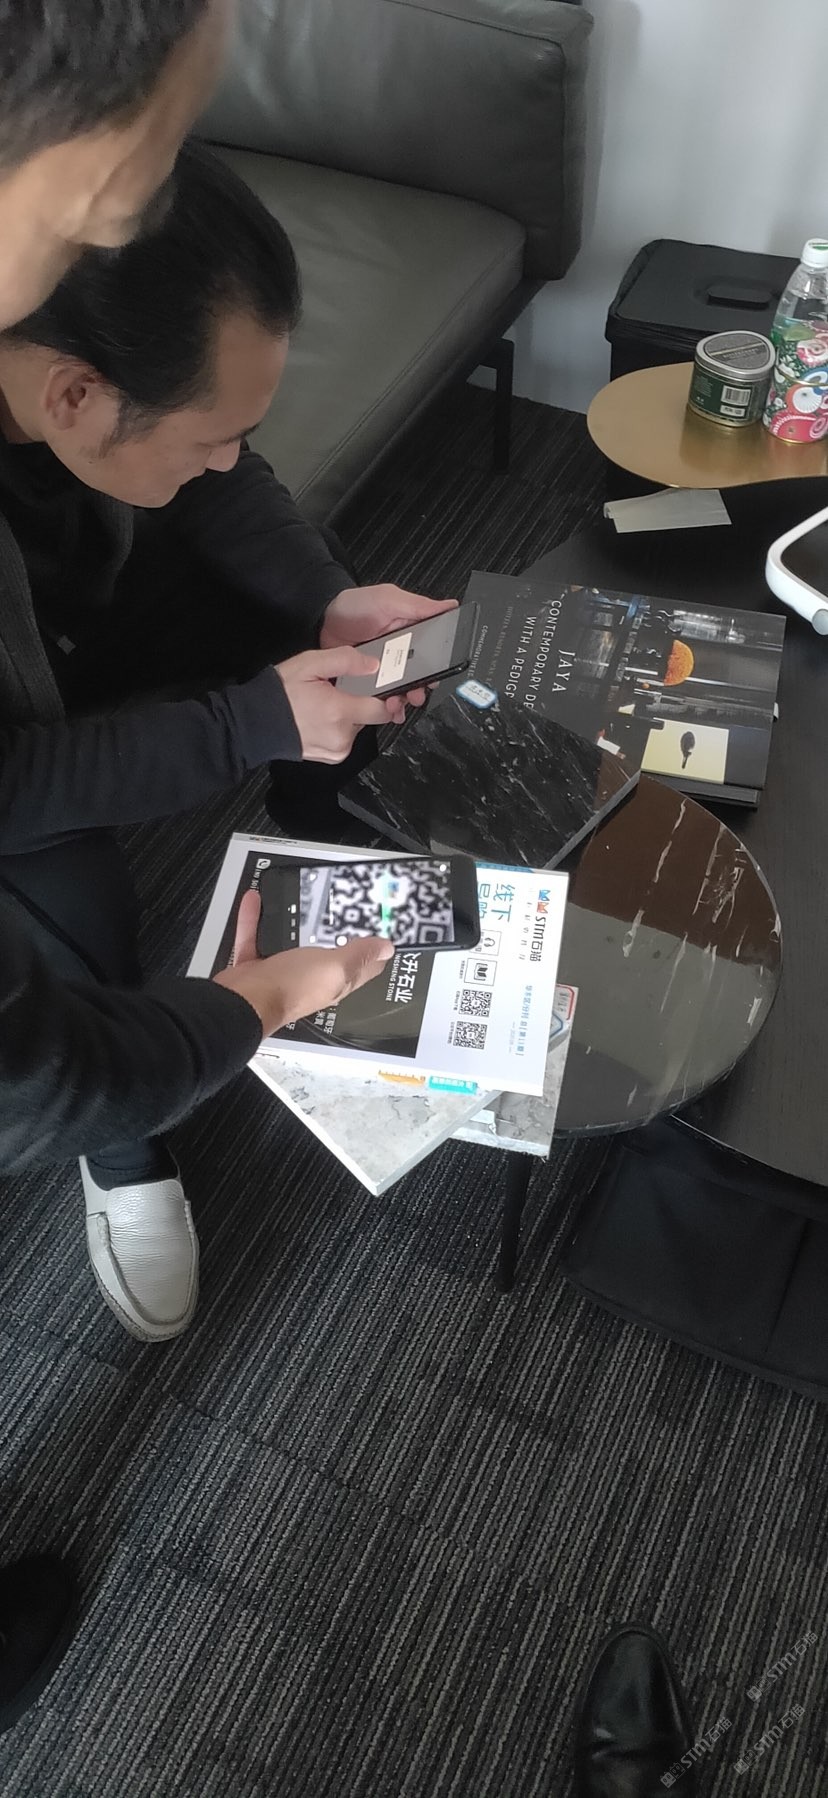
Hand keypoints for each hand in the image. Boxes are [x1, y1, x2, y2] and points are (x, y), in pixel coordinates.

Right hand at [213, 890, 394, 1038]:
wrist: (244, 1002)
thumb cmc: (289, 990)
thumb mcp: (334, 966)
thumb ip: (358, 955)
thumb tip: (386, 949)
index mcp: (335, 980)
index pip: (363, 966)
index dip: (375, 950)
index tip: (381, 930)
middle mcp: (310, 978)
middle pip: (328, 953)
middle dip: (335, 933)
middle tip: (342, 909)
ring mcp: (282, 972)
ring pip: (290, 943)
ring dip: (293, 924)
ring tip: (298, 902)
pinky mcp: (257, 966)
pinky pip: (256, 937)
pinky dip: (254, 919)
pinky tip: (255, 901)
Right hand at [275, 645, 402, 758]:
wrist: (255, 723)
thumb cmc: (280, 693)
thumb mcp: (310, 664)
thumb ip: (345, 661)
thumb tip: (373, 665)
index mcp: (339, 712)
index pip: (382, 709)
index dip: (387, 697)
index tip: (384, 688)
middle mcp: (342, 736)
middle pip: (370, 716)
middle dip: (360, 702)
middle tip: (339, 691)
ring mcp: (338, 750)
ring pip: (358, 727)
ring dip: (349, 714)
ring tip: (325, 705)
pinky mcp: (332, 757)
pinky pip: (347, 738)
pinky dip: (340, 727)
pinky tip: (322, 718)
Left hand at [320, 583, 457, 707]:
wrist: (322, 620)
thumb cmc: (355, 605)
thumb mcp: (389, 599)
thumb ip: (419, 606)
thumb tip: (449, 606)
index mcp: (411, 633)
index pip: (432, 653)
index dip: (437, 666)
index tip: (436, 676)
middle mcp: (401, 653)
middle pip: (419, 676)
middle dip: (420, 688)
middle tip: (416, 693)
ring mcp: (384, 668)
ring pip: (401, 689)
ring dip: (403, 700)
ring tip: (397, 704)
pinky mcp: (368, 680)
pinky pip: (380, 695)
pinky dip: (383, 705)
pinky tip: (385, 709)